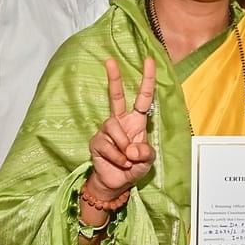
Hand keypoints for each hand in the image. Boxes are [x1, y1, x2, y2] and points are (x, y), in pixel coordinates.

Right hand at [88, 58, 156, 197]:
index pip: (143, 98)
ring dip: (123, 147)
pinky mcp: (96, 142)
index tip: (149, 61)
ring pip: (114, 129)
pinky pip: (108, 146)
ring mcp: (106, 131)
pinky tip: (120, 163)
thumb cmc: (133, 168)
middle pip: (116, 96)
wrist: (116, 183)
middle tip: (110, 61)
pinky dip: (117, 157)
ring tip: (128, 160)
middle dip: (114, 78)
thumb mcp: (148, 161)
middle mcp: (120, 121)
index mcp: (136, 121)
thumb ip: (146, 153)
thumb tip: (132, 147)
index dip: (147, 80)